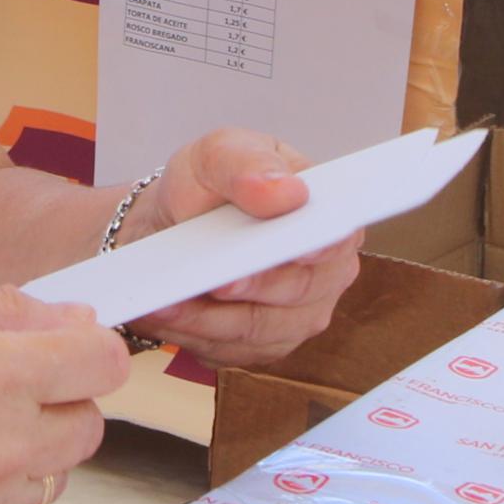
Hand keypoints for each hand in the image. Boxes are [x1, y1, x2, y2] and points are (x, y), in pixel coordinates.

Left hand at [123, 127, 360, 369]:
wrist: (170, 229)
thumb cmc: (205, 189)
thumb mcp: (216, 154)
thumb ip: (249, 163)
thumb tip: (286, 191)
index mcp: (325, 217)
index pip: (337, 238)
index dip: (320, 247)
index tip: (296, 250)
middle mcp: (323, 274)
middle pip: (298, 290)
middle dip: (251, 285)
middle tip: (214, 280)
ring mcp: (295, 316)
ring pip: (259, 327)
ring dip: (210, 317)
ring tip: (168, 301)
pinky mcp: (260, 346)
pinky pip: (230, 349)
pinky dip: (194, 333)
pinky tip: (166, 315)